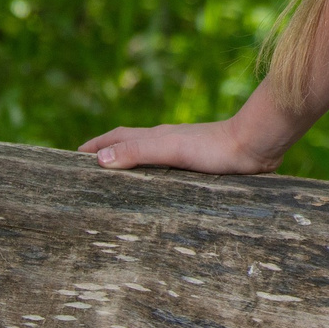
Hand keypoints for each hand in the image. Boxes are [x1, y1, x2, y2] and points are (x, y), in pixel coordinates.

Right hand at [79, 113, 282, 175]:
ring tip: (117, 185)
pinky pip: (168, 171)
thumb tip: (99, 160)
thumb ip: (137, 153)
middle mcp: (167, 142)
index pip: (116, 138)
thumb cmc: (214, 147)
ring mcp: (184, 153)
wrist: (256, 145)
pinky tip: (159, 191)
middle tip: (88, 173)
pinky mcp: (201, 166)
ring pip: (150, 158)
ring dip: (131, 167)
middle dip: (108, 155)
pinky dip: (154, 177)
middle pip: (130, 145)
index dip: (95, 147)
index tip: (72, 158)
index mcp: (156, 136)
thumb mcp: (171, 149)